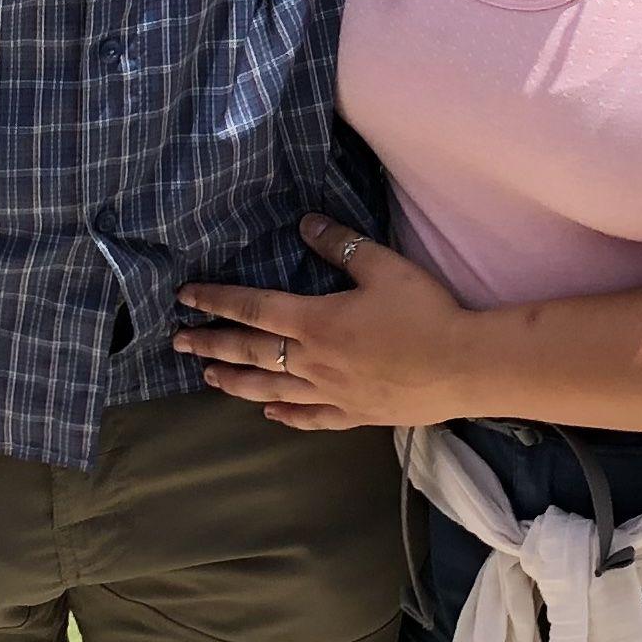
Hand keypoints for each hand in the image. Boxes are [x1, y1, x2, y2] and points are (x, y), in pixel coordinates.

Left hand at [176, 218, 474, 432]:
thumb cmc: (424, 312)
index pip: (253, 309)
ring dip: (236, 382)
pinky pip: (310, 417)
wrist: (463, 366)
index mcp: (316, 321)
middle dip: (212, 343)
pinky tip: (269, 414)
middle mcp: (313, 361)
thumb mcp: (383, 266)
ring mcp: (331, 393)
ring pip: (271, 389)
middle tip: (178, 342)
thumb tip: (304, 224)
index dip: (217, 301)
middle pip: (251, 352)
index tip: (186, 297)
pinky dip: (286, 415)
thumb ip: (341, 245)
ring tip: (209, 376)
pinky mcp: (353, 413)